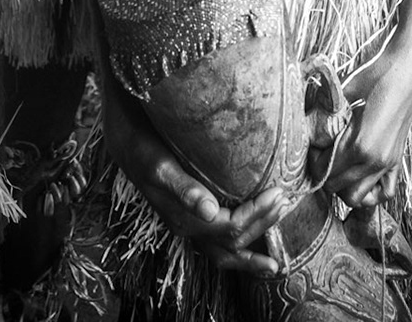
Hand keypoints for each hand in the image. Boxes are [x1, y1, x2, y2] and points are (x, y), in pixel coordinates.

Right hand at [105, 96, 284, 275]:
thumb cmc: (144, 152)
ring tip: (273, 265)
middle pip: (232, 241)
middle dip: (262, 226)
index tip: (277, 192)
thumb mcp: (162, 167)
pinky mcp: (190, 220)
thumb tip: (209, 211)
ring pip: (222, 254)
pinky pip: (216, 246)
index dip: (257, 213)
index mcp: (184, 218)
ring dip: (249, 258)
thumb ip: (185, 189)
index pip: (231, 226)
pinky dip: (236, 252)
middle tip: (285, 202)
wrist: (126, 146)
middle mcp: (187, 228)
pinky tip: (251, 247)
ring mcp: (188, 227)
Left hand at [324, 36, 411, 208]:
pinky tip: (360, 175)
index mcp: (359, 145)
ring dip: (345, 187)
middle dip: (325, 175)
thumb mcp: (341, 94)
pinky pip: (385, 192)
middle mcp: (374, 160)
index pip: (326, 173)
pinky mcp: (397, 159)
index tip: (314, 147)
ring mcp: (388, 162)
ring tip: (339, 166)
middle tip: (322, 155)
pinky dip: (371, 192)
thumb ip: (323, 116)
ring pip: (358, 198)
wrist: (406, 69)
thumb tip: (304, 127)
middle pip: (337, 188)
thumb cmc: (372, 76)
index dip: (314, 162)